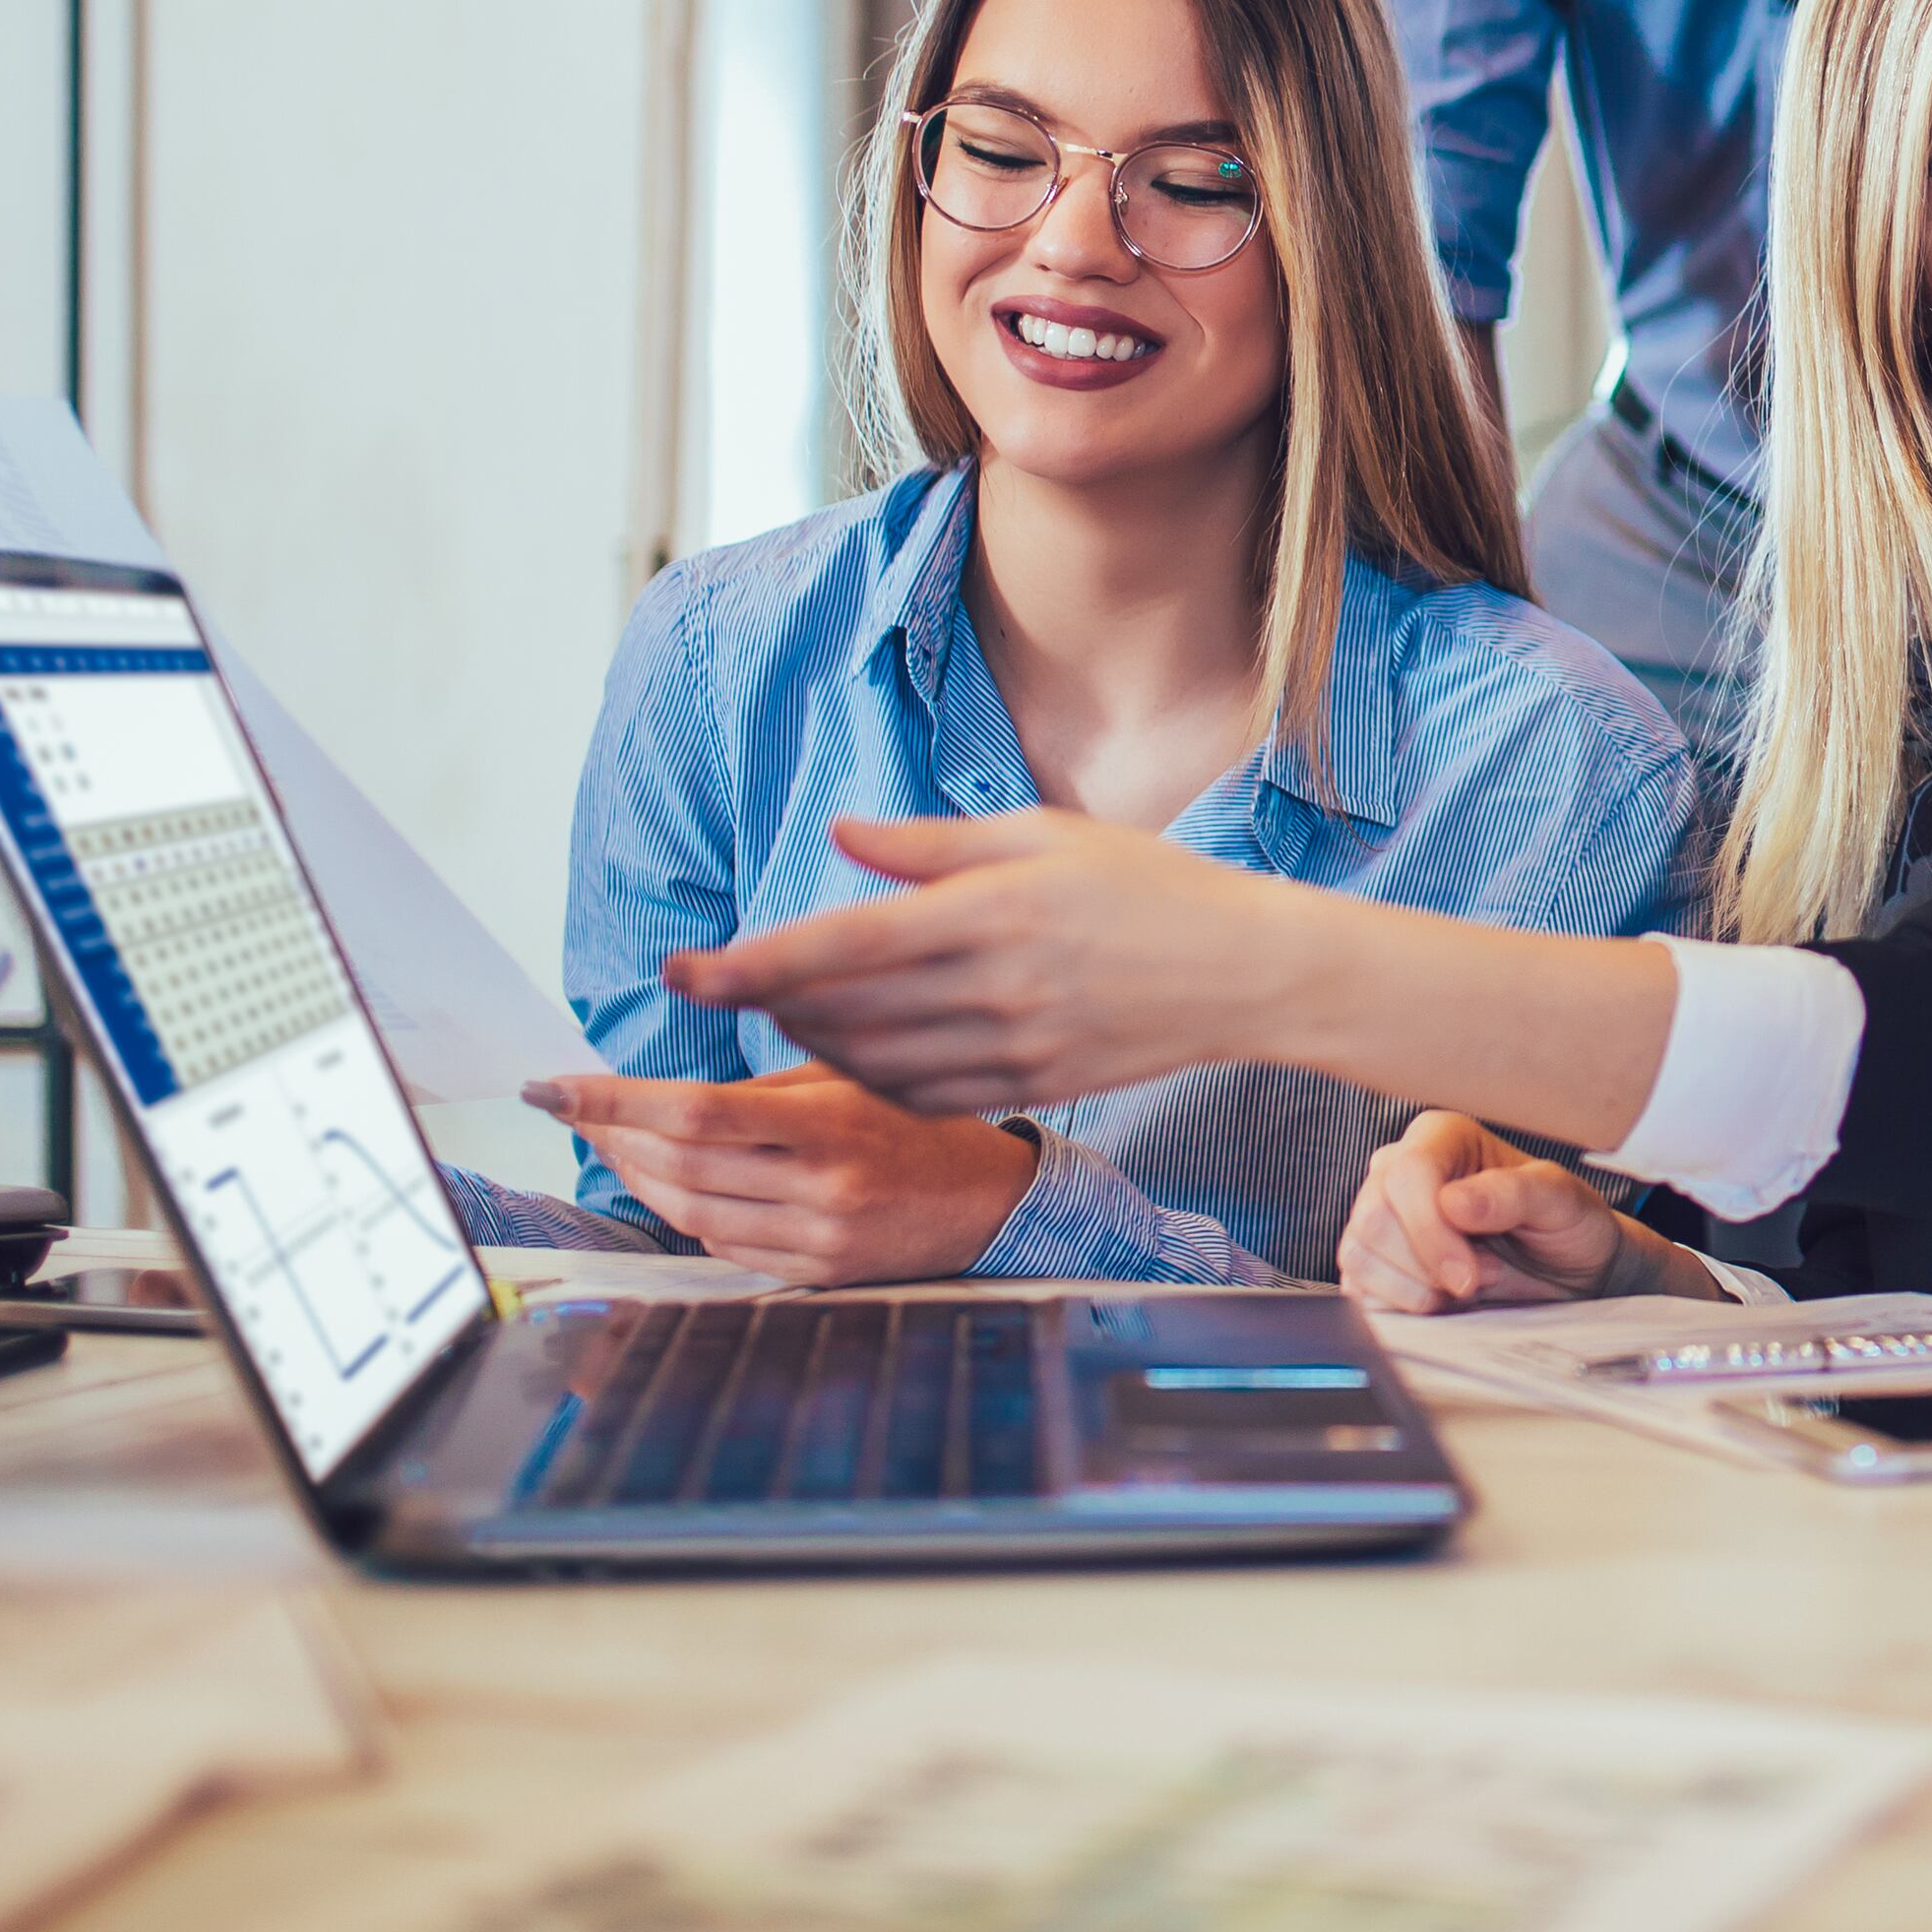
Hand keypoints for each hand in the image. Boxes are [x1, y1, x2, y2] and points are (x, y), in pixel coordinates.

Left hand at [522, 1064, 1036, 1286]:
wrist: (993, 1202)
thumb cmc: (920, 1123)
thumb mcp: (853, 1078)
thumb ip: (764, 1087)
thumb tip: (660, 1098)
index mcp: (830, 1122)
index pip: (695, 1111)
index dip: (612, 1100)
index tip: (551, 1087)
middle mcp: (821, 1186)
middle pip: (678, 1165)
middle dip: (610, 1134)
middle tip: (575, 1107)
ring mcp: (817, 1239)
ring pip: (688, 1211)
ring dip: (637, 1175)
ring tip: (615, 1141)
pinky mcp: (816, 1274)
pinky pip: (722, 1245)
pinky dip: (685, 1212)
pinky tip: (675, 1183)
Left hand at [664, 810, 1323, 1112]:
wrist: (1244, 973)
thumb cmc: (1148, 887)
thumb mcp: (1044, 834)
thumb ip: (933, 844)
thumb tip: (840, 839)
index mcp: (993, 910)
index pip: (839, 946)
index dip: (749, 962)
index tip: (686, 967)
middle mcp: (995, 986)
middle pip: (840, 1011)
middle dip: (760, 1001)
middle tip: (716, 982)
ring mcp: (1012, 1048)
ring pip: (870, 1062)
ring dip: (807, 1042)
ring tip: (779, 1012)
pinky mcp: (1028, 1087)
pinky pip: (919, 1097)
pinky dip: (866, 1079)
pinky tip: (849, 1053)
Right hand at [1338, 1111, 1714, 1309]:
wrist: (1567, 1271)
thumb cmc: (1565, 1225)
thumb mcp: (1561, 1202)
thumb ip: (1513, 1194)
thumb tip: (1453, 1202)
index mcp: (1443, 1137)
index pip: (1408, 1173)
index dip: (1430, 1232)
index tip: (1470, 1276)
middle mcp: (1401, 1169)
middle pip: (1374, 1218)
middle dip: (1427, 1266)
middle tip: (1480, 1278)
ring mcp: (1381, 1215)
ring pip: (1359, 1255)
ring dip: (1416, 1289)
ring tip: (1467, 1286)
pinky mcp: (1372, 1262)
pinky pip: (1358, 1287)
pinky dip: (1401, 1306)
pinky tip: (1442, 1300)